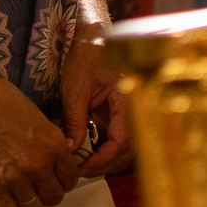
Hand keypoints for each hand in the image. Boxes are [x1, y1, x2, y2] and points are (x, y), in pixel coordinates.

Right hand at [0, 72, 78, 206]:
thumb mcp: (37, 115)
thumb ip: (51, 138)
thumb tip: (63, 153)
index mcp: (54, 144)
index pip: (72, 178)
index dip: (64, 179)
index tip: (55, 177)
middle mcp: (39, 164)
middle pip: (55, 197)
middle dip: (48, 192)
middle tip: (37, 185)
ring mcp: (16, 178)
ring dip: (30, 203)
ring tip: (22, 193)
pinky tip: (8, 200)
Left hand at [61, 29, 131, 178]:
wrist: (92, 36)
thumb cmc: (86, 55)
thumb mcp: (75, 88)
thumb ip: (75, 120)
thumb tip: (70, 150)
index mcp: (129, 99)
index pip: (122, 140)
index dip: (104, 158)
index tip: (84, 167)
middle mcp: (135, 108)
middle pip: (128, 149)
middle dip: (105, 164)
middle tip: (81, 171)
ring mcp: (129, 112)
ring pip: (125, 147)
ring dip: (107, 160)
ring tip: (83, 165)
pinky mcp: (120, 113)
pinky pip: (118, 138)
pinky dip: (106, 149)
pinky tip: (89, 153)